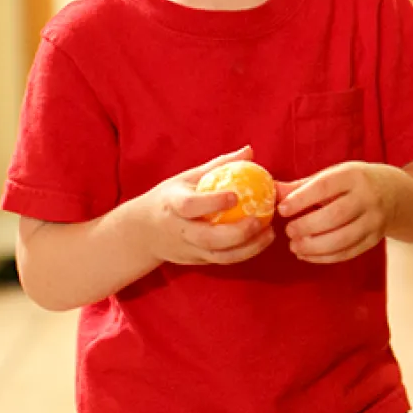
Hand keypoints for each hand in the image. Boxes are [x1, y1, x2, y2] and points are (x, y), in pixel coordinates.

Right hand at [139, 146, 275, 266]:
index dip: (212, 203)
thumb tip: (249, 151)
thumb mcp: (186, 178)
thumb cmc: (169, 199)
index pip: (190, 206)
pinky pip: (223, 261)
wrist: (144, 232)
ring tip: (269, 233)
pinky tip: (261, 241)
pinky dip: (245, 254)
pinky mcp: (197, 261)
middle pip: (208, 238)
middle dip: (237, 233)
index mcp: (172, 205)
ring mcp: (188, 249)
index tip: (235, 196)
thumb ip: (218, 166)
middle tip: (260, 220)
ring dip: (248, 248)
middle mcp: (179, 230)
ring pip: (219, 256)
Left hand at [277, 162, 412, 264]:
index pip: (325, 187)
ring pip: (343, 238)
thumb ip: (302, 186)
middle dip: (307, 226)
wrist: (395, 194)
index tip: (282, 209)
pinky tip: (307, 255)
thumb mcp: (333, 176)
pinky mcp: (374, 239)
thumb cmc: (354, 182)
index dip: (301, 200)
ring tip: (294, 246)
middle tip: (288, 231)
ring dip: (314, 246)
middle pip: (335, 216)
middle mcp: (367, 198)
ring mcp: (374, 221)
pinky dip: (325, 257)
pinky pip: (348, 252)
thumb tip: (272, 191)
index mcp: (353, 176)